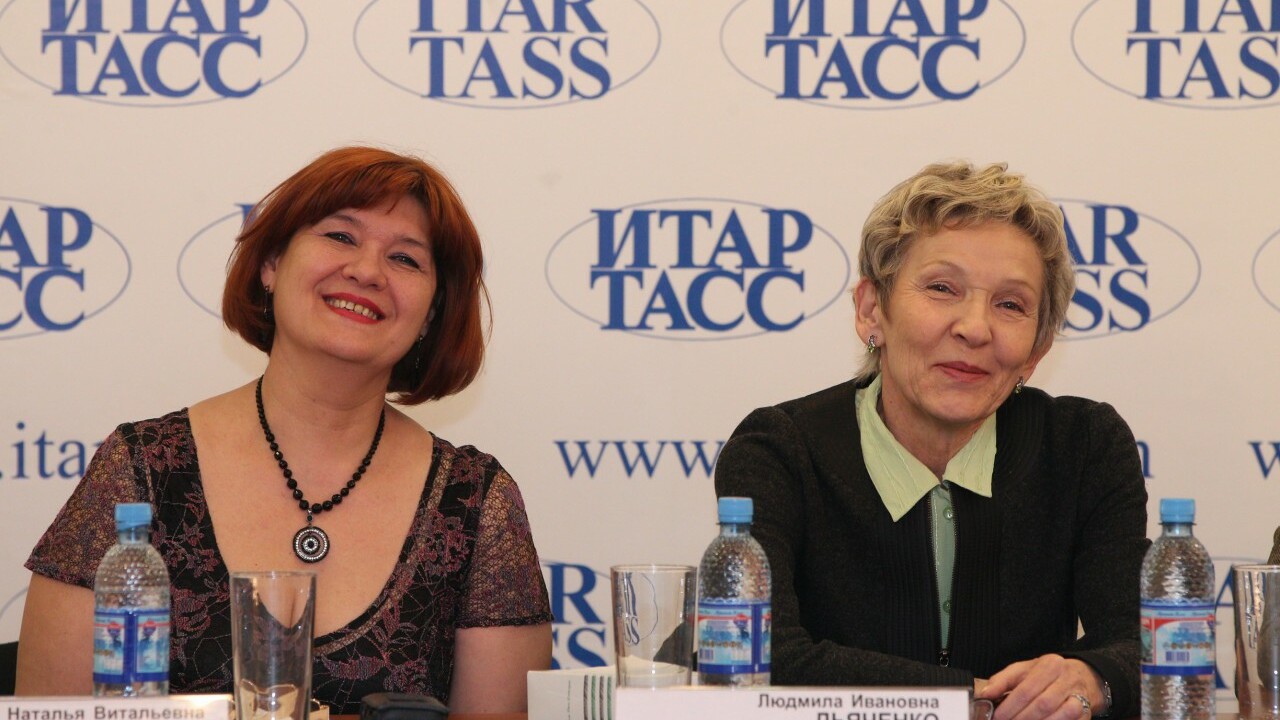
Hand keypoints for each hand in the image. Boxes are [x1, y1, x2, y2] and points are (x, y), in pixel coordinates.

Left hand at [975, 654, 1103, 719]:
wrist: (1082, 677)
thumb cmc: (1046, 675)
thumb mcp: (1023, 670)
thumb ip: (1002, 681)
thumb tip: (986, 694)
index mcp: (1049, 665)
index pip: (1026, 688)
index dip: (1010, 706)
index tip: (997, 716)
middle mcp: (1067, 679)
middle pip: (1043, 704)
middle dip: (1022, 718)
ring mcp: (1080, 696)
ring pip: (1061, 715)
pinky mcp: (1087, 712)